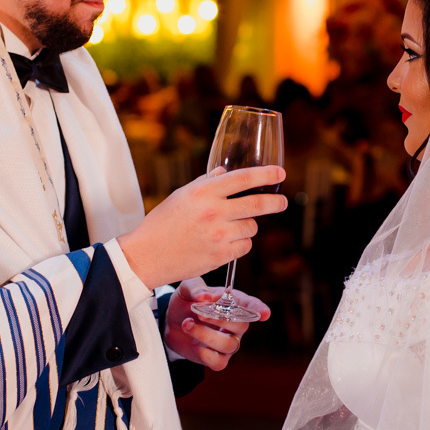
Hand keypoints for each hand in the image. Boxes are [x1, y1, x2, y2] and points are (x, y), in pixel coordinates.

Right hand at [119, 166, 286, 289]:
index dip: (266, 175)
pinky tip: (224, 243)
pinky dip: (240, 244)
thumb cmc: (161, 224)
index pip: (243, 178)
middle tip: (282, 202)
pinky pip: (244, 246)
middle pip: (258, 205)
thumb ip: (205, 183)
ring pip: (251, 227)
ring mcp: (219, 236)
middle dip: (276, 202)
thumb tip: (225, 173)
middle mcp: (214, 212)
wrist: (147, 256)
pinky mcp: (221, 256)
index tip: (280, 173)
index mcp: (203, 193)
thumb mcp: (180, 196)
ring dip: (246, 226)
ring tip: (228, 228)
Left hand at [163, 278, 269, 371]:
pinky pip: (218, 362)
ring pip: (228, 345)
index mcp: (235, 303)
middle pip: (241, 326)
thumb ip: (196, 288)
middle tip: (199, 314)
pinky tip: (193, 343)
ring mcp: (229, 343)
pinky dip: (203, 353)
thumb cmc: (186, 302)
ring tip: (187, 324)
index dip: (260, 310)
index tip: (265, 314)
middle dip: (219, 320)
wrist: (171, 322)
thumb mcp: (187, 288)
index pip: (252, 306)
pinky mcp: (218, 359)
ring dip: (205, 335)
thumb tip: (204, 297)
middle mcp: (237, 324)